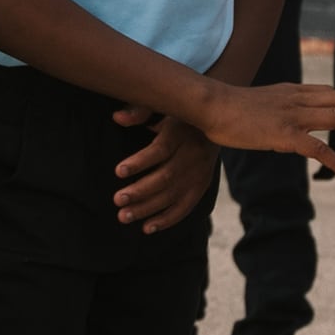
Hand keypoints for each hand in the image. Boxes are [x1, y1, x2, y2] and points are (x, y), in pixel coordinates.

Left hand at [111, 109, 221, 230]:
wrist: (216, 124)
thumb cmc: (179, 115)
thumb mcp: (163, 107)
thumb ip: (140, 111)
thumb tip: (117, 118)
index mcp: (180, 133)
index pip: (160, 150)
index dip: (140, 162)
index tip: (118, 171)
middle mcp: (192, 155)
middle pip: (165, 177)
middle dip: (140, 191)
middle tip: (117, 199)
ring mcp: (199, 174)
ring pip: (172, 196)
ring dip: (147, 209)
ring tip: (123, 216)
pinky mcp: (201, 187)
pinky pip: (185, 208)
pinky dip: (167, 220)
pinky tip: (147, 227)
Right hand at [197, 79, 334, 174]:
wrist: (210, 105)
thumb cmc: (225, 107)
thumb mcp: (258, 101)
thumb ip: (276, 109)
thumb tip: (283, 125)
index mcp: (291, 90)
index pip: (330, 92)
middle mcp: (296, 99)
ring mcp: (291, 116)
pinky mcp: (284, 135)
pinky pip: (317, 148)